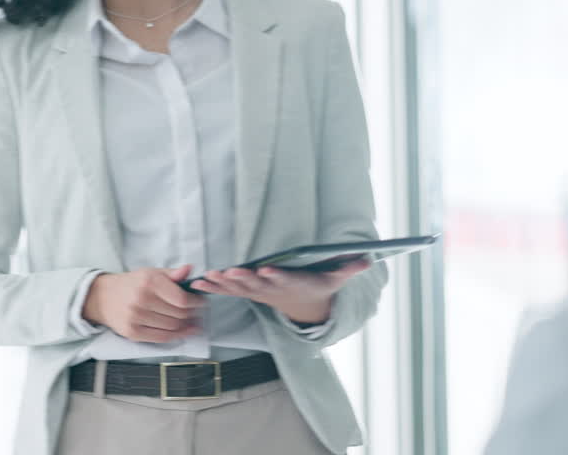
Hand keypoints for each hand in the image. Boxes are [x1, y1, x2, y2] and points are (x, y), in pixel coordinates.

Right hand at [82, 264, 205, 342]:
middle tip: (196, 311)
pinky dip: (177, 335)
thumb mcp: (151, 273)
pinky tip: (185, 331)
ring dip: (185, 325)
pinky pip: (162, 337)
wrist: (103, 297)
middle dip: (192, 313)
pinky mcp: (133, 332)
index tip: (201, 302)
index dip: (196, 302)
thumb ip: (172, 274)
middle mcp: (142, 299)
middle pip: (179, 314)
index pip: (182, 299)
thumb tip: (190, 269)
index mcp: (149, 281)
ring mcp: (136, 317)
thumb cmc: (132, 284)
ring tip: (190, 320)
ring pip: (172, 326)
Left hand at [189, 258, 371, 324]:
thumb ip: (348, 268)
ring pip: (239, 288)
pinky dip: (214, 286)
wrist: (303, 307)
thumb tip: (368, 259)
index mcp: (293, 283)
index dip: (275, 276)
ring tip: (209, 276)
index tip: (266, 271)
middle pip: (257, 285)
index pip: (284, 280)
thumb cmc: (318, 286)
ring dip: (223, 283)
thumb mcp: (335, 279)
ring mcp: (259, 292)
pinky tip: (199, 281)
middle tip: (229, 273)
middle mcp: (274, 289)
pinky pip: (228, 290)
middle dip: (243, 279)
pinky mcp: (248, 292)